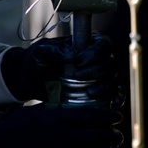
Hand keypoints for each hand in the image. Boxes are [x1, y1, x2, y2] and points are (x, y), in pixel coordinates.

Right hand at [0, 104, 122, 147]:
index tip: (116, 117)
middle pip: (96, 137)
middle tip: (118, 138)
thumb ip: (48, 110)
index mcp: (57, 118)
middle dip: (111, 137)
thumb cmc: (9, 129)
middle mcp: (62, 136)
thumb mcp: (30, 112)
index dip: (106, 116)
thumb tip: (61, 109)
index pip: (89, 115)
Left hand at [1, 33, 115, 102]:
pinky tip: (112, 103)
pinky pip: (115, 94)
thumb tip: (73, 54)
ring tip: (90, 92)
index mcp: (86, 45)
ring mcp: (99, 77)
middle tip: (77, 76)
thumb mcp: (41, 52)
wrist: (29, 81)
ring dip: (106, 85)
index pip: (103, 45)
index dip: (95, 53)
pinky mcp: (98, 93)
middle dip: (98, 70)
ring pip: (115, 78)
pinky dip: (117, 97)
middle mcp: (96, 60)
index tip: (77, 62)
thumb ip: (55, 50)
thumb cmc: (35, 61)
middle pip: (112, 62)